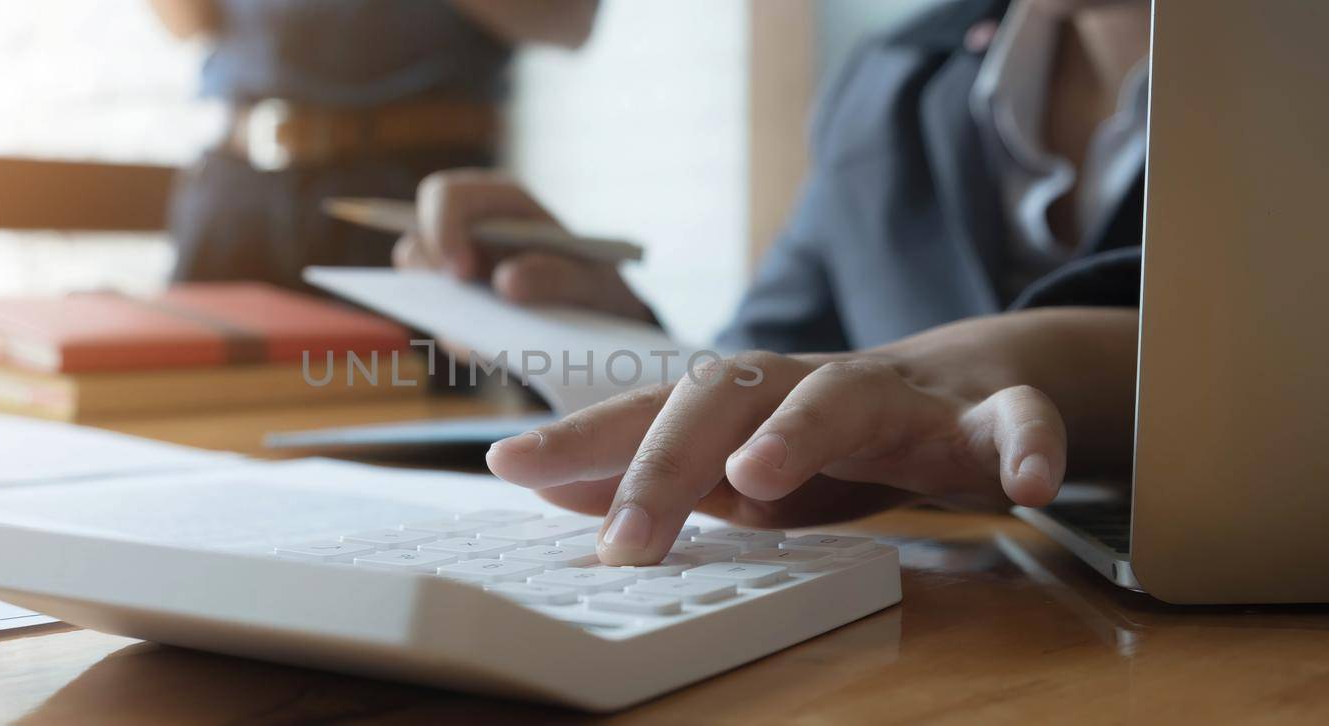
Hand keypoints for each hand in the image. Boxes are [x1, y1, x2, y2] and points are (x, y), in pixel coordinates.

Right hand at [393, 169, 653, 321]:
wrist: (598, 325)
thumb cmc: (594, 288)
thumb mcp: (591, 283)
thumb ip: (558, 278)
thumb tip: (505, 282)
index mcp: (500, 204)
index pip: (446, 197)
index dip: (442, 229)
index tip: (461, 272)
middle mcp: (469, 232)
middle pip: (417, 239)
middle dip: (430, 275)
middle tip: (461, 309)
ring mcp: (457, 271)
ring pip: (420, 285)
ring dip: (444, 313)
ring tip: (489, 337)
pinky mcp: (457, 308)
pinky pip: (441, 325)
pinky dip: (462, 342)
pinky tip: (496, 350)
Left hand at [485, 308, 1138, 564]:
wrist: (961, 389)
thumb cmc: (824, 434)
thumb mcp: (733, 463)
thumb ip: (649, 472)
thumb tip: (544, 486)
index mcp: (742, 401)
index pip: (647, 412)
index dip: (582, 439)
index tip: (509, 466)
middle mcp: (805, 385)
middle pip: (724, 396)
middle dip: (665, 462)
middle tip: (622, 541)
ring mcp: (897, 396)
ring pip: (844, 393)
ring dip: (799, 430)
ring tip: (758, 477)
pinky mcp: (988, 416)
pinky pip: (1013, 422)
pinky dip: (1024, 446)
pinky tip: (1031, 487)